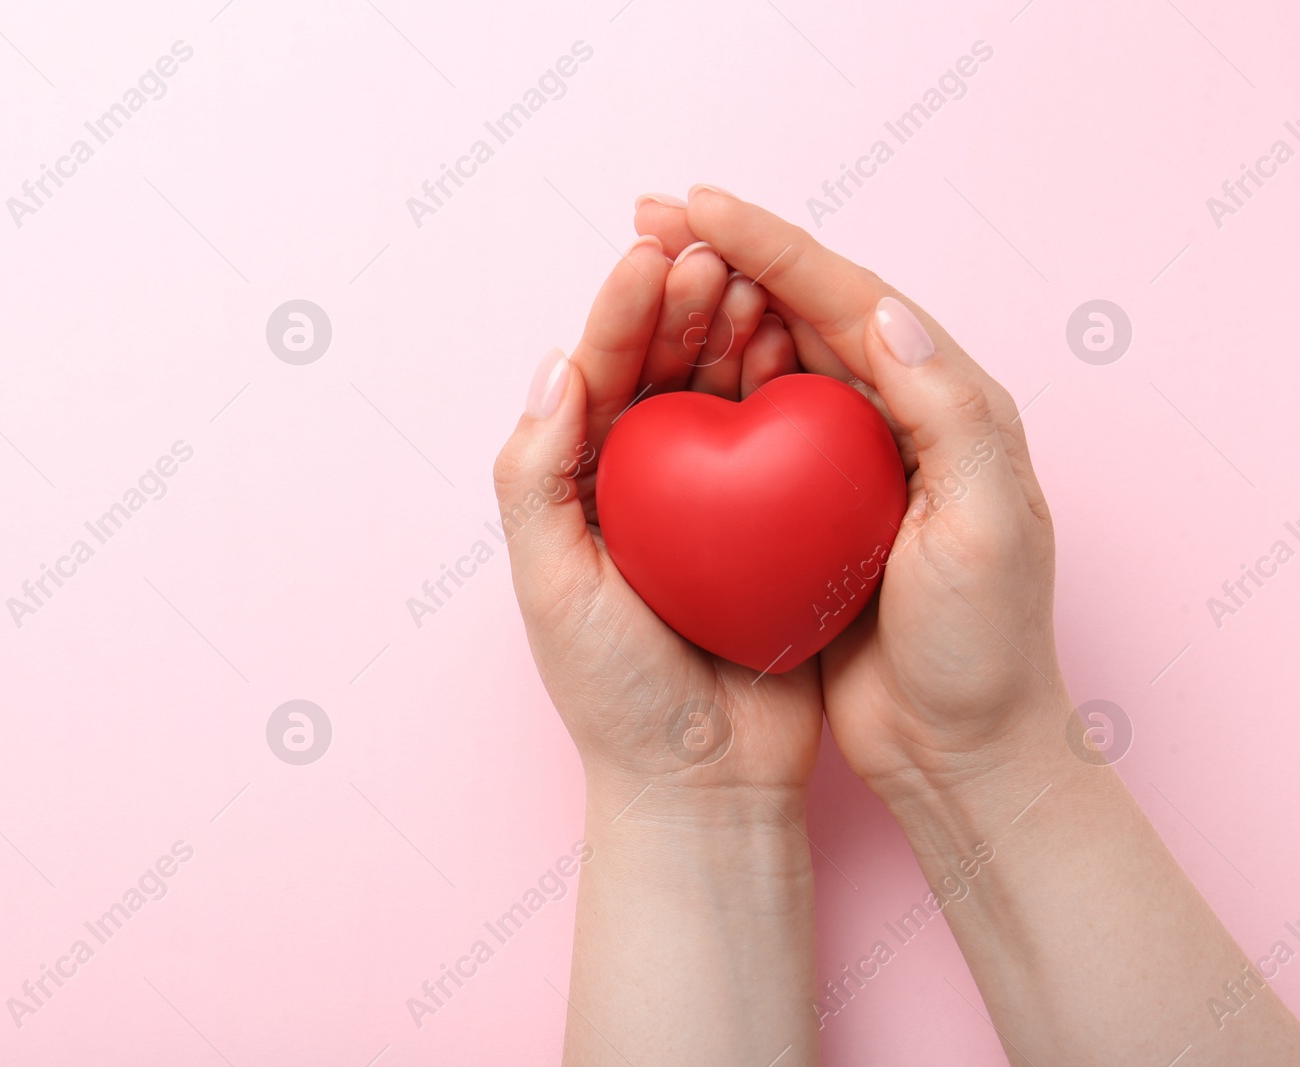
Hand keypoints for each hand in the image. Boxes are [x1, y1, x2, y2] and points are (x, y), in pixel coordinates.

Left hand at [494, 226, 823, 1066]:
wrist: (706, 781)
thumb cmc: (616, 691)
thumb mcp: (552, 586)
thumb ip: (535, 476)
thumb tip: (556, 363)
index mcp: (580, 485)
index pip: (598, 376)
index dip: (621, 311)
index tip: (653, 253)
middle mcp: (644, 480)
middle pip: (664, 368)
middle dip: (685, 303)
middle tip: (716, 253)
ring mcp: (714, 498)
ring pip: (726, 390)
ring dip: (740, 330)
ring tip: (760, 280)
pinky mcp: (775, 523)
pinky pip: (783, 440)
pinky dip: (791, 389)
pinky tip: (807, 349)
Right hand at [637, 187, 1067, 802]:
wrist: (963, 748)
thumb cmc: (984, 645)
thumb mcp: (984, 528)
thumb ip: (948, 411)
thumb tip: (885, 307)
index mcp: (948, 400)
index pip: (849, 297)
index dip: (770, 244)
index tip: (697, 207)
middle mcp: (898, 414)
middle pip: (800, 309)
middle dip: (723, 255)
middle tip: (647, 215)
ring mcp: (846, 461)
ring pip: (767, 358)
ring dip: (705, 310)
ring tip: (639, 271)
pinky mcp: (806, 509)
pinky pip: (746, 426)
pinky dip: (704, 386)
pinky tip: (656, 376)